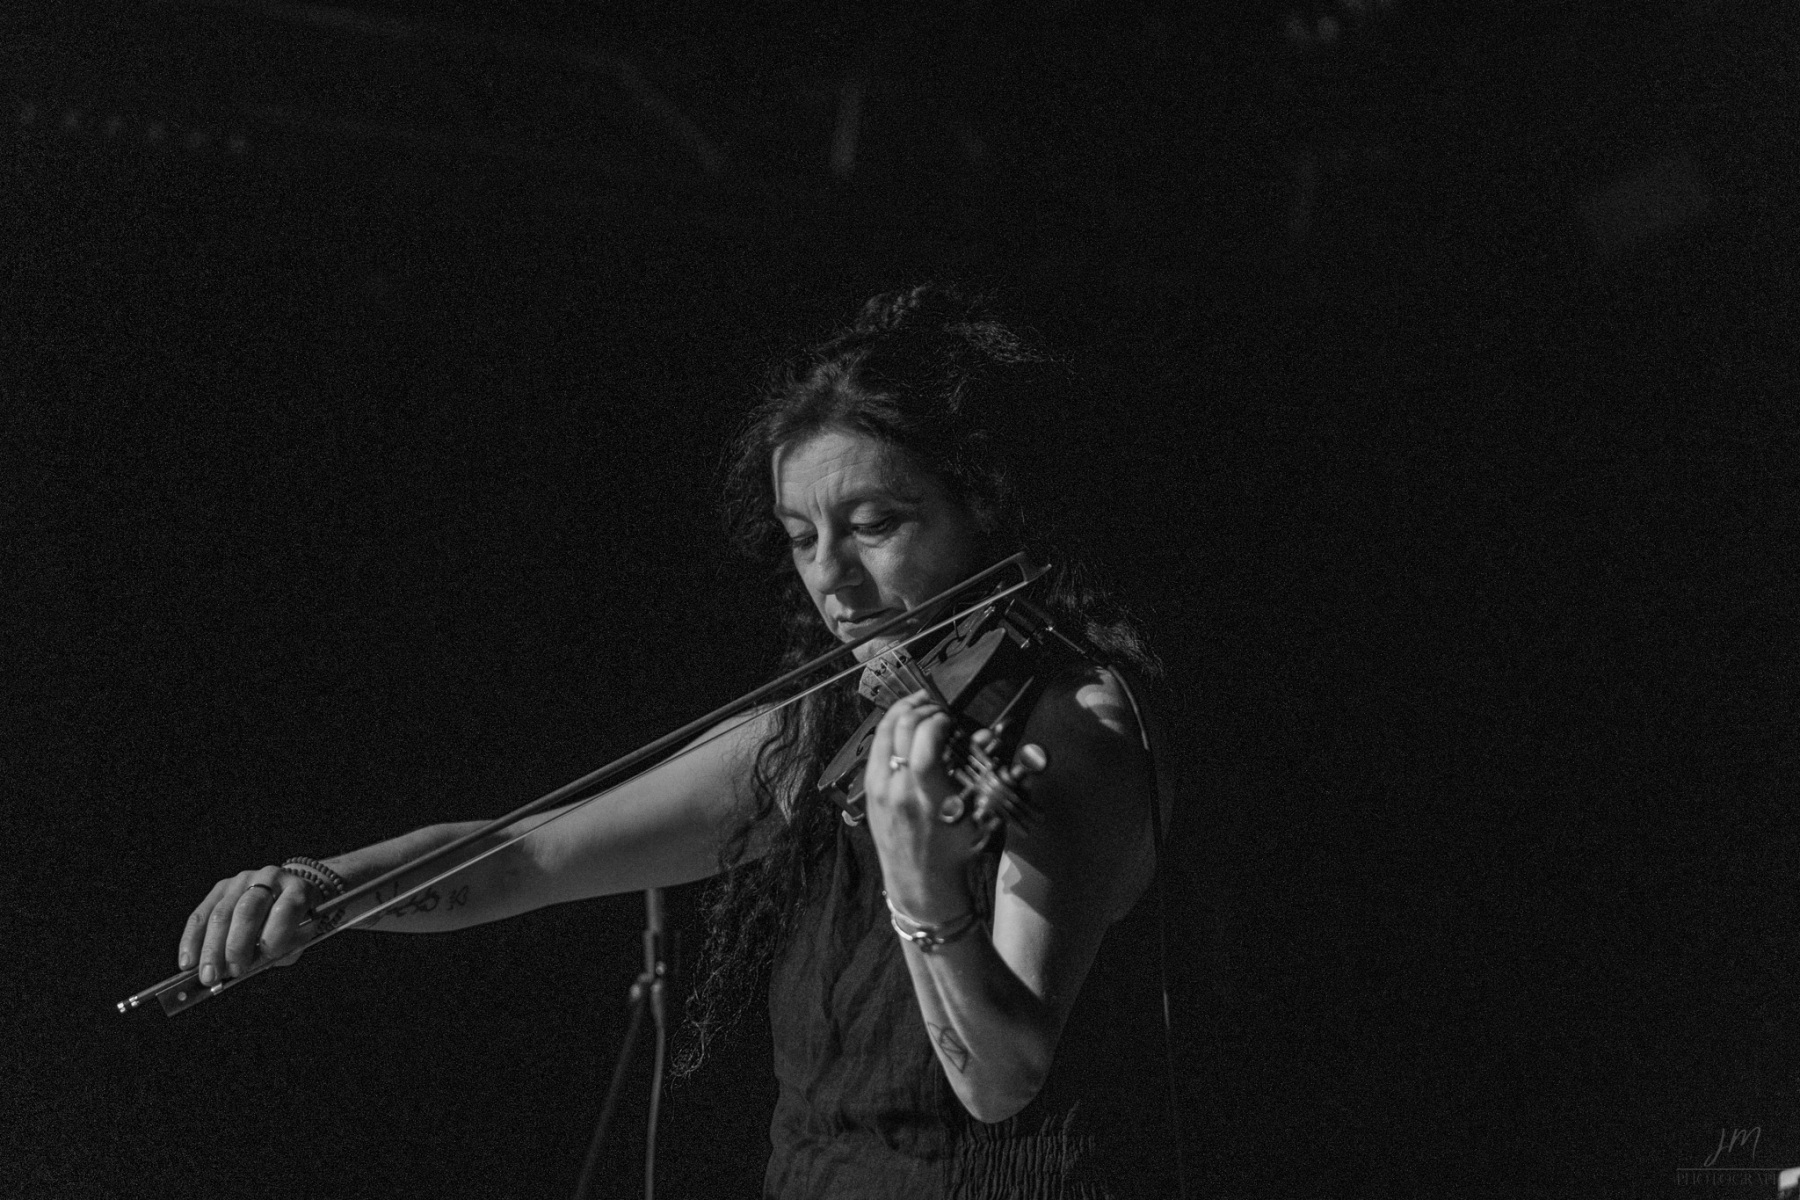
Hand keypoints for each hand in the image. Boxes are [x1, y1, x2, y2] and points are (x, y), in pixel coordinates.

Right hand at [180, 867, 321, 985]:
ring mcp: (243, 880)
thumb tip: (239, 971)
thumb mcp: (297, 938)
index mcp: (298, 889)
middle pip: (247, 910)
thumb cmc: (294, 924)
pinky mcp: (220, 888)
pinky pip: (200, 915)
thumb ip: (276, 952)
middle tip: (228, 973)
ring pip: (220, 914)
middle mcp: (270, 878)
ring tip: (208, 975)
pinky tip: (188, 962)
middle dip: (235, 945)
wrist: (287, 896)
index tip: (266, 957)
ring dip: (211, 949)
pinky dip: (192, 941)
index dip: (275, 936)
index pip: (286, 910)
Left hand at [864, 691, 981, 923]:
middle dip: (922, 708)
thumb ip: (979, 769)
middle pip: (902, 727)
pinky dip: (890, 729)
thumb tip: (986, 733)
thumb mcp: (976, 814)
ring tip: (921, 706)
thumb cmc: (953, 852)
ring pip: (883, 731)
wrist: (921, 884)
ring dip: (903, 712)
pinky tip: (904, 725)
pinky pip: (876, 748)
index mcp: (927, 795)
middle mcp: (898, 788)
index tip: (951, 718)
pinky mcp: (869, 791)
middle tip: (938, 706)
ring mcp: (879, 789)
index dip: (939, 718)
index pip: (924, 738)